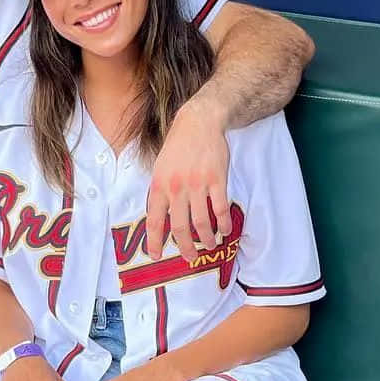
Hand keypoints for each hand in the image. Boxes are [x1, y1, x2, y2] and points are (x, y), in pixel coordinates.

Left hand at [146, 98, 230, 261]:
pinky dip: (223, 223)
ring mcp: (197, 184)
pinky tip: (225, 230)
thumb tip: (159, 218)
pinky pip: (220, 208)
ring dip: (207, 238)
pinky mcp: (216, 179)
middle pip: (180, 228)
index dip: (154, 242)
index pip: (154, 221)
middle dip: (186, 247)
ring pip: (202, 222)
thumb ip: (160, 193)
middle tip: (191, 258)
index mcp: (159, 186)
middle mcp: (176, 188)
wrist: (199, 123)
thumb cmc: (178, 148)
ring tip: (210, 245)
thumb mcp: (160, 168)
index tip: (156, 256)